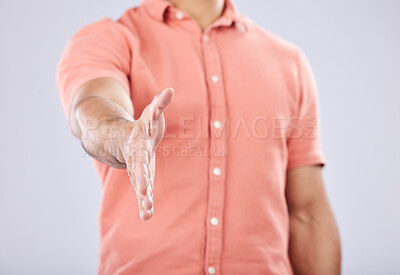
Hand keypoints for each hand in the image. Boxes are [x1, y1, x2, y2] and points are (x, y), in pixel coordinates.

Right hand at [120, 87, 173, 220]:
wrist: (128, 140)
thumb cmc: (143, 127)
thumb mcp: (151, 115)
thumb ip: (159, 104)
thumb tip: (170, 90)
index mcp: (138, 144)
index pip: (140, 155)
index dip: (143, 165)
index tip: (144, 180)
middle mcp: (135, 159)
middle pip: (138, 171)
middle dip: (142, 181)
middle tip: (145, 193)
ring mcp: (137, 170)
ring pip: (140, 185)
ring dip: (144, 198)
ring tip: (147, 212)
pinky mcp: (142, 178)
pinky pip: (144, 193)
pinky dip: (145, 204)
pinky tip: (147, 216)